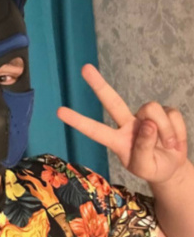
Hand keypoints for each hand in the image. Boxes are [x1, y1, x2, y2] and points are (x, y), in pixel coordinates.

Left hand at [57, 64, 187, 183]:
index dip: (78, 121)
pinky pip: (171, 115)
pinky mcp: (164, 112)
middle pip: (112, 101)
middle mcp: (127, 124)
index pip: (94, 130)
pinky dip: (176, 130)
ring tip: (167, 145)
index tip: (59, 111)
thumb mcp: (144, 168)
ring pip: (151, 109)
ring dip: (164, 130)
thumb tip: (148, 124)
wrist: (171, 167)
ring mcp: (145, 116)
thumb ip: (143, 149)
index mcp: (116, 141)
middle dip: (98, 85)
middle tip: (84, 68)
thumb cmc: (152, 168)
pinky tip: (173, 140)